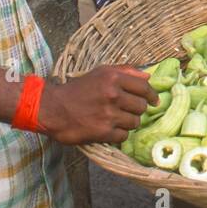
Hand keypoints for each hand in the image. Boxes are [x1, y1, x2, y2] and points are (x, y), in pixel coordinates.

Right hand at [39, 65, 157, 145]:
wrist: (52, 108)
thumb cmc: (77, 89)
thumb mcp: (100, 72)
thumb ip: (125, 71)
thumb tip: (148, 77)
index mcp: (113, 78)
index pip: (144, 88)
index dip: (152, 95)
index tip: (154, 101)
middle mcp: (113, 94)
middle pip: (141, 106)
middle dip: (136, 109)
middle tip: (126, 110)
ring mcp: (108, 114)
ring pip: (134, 122)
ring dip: (127, 123)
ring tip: (116, 120)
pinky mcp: (103, 131)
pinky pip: (123, 136)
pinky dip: (119, 134)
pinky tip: (109, 129)